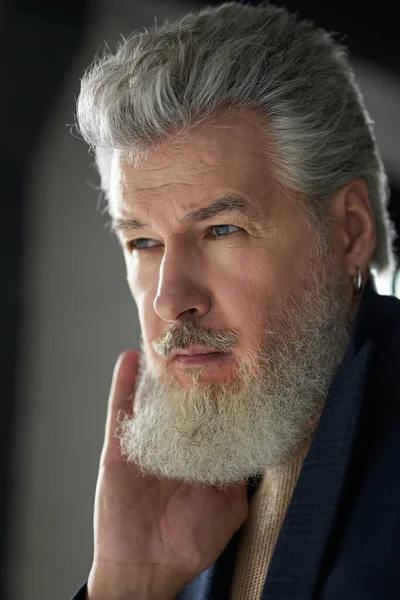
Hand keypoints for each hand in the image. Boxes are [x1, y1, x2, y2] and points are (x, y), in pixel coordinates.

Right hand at [87, 350, 248, 598]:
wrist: (145, 565)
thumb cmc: (189, 542)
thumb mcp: (229, 507)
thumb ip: (239, 474)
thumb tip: (255, 443)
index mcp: (199, 454)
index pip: (211, 416)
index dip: (222, 394)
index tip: (236, 366)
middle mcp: (174, 443)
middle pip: (182, 400)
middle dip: (191, 374)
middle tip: (202, 341)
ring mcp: (147, 441)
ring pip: (152, 398)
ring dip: (158, 371)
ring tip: (167, 340)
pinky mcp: (120, 445)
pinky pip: (121, 409)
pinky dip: (124, 383)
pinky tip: (131, 358)